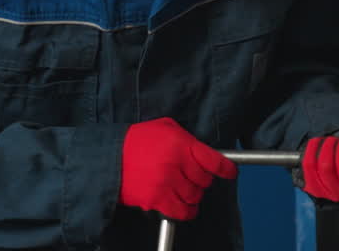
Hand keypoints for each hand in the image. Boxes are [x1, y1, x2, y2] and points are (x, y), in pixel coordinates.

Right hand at [119, 117, 236, 220]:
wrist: (108, 157)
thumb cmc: (137, 140)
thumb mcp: (165, 127)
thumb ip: (187, 139)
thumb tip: (205, 151)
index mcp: (181, 144)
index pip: (214, 160)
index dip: (226, 169)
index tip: (230, 173)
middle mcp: (176, 164)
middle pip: (205, 181)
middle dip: (202, 180)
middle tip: (193, 177)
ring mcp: (166, 183)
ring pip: (195, 197)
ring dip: (193, 195)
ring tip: (184, 189)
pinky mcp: (155, 199)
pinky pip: (181, 211)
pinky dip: (186, 212)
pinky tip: (185, 208)